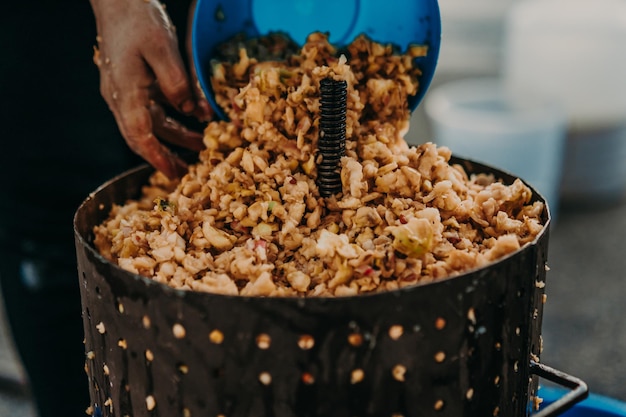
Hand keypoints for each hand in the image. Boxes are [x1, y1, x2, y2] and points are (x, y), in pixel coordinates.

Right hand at [90, 0, 211, 177]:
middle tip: (186, 174)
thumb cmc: (138, 20)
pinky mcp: (133, 82)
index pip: (139, 134)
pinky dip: (172, 118)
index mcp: (125, 91)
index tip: (172, 174)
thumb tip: (190, 110)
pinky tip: (192, 119)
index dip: (156, 157)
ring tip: (200, 146)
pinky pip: (153, 109)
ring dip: (174, 137)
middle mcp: (121, 96)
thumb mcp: (162, 48)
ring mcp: (125, 90)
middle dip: (164, 156)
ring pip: (150, 123)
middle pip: (141, 136)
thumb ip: (177, 82)